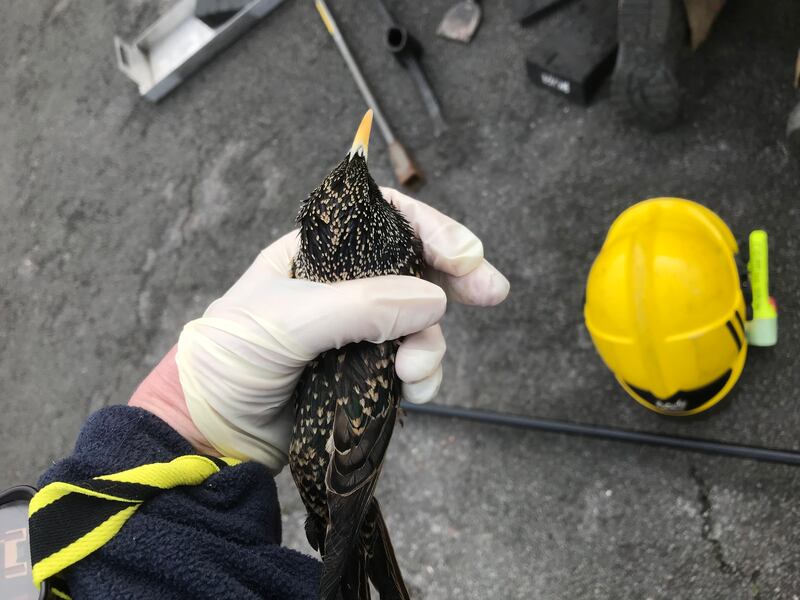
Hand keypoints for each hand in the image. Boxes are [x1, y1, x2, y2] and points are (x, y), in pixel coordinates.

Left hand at [130, 189, 508, 472]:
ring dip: (430, 344)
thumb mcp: (288, 320)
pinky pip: (410, 363)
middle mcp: (342, 284)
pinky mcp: (363, 371)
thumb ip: (361, 306)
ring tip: (415, 371)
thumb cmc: (230, 359)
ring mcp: (356, 329)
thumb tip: (434, 298)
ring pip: (420, 321)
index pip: (384, 220)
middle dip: (456, 277)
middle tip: (493, 291)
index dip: (430, 229)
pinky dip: (422, 375)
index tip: (464, 256)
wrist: (210, 431)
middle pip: (415, 266)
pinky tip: (413, 390)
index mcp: (317, 252)